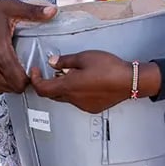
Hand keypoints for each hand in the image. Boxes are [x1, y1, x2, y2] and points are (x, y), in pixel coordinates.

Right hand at [0, 0, 55, 93]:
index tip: (32, 70)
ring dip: (8, 84)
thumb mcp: (10, 8)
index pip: (18, 80)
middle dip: (21, 82)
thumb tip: (53, 11)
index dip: (29, 79)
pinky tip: (1, 74)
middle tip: (24, 72)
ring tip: (13, 73)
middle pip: (11, 87)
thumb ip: (33, 12)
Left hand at [29, 50, 157, 113]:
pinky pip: (77, 101)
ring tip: (74, 73)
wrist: (129, 82)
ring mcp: (83, 105)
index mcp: (68, 86)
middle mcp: (73, 99)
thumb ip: (65, 60)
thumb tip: (53, 62)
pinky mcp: (92, 108)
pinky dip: (75, 92)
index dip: (35, 80)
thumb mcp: (84, 57)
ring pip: (65, 98)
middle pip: (52, 94)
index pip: (42, 89)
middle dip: (48, 83)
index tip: (35, 71)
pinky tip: (86, 82)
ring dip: (63, 87)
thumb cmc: (109, 68)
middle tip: (52, 71)